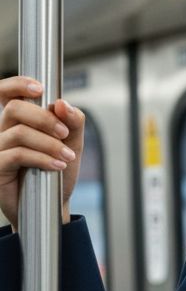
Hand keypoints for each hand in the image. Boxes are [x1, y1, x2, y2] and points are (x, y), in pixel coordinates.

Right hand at [0, 75, 85, 232]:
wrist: (52, 206)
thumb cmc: (56, 173)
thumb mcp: (72, 144)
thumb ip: (73, 122)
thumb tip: (62, 103)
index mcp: (19, 120)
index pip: (7, 92)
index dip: (18, 84)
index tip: (40, 89)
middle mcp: (4, 131)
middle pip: (15, 109)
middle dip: (44, 118)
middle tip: (64, 133)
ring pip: (19, 133)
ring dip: (48, 143)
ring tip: (67, 157)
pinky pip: (17, 154)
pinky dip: (42, 158)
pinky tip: (56, 166)